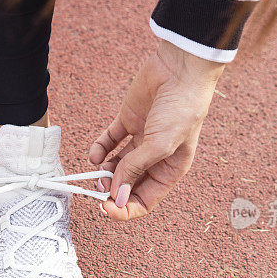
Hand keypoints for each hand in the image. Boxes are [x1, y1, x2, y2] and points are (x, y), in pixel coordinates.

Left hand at [88, 40, 224, 220]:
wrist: (180, 69)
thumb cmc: (182, 108)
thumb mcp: (160, 145)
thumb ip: (135, 170)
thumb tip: (116, 196)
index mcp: (170, 170)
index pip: (145, 201)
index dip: (125, 208)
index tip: (106, 208)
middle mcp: (155, 159)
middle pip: (128, 185)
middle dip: (111, 190)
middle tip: (98, 188)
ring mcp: (140, 140)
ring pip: (116, 166)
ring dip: (103, 172)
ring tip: (97, 170)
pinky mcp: (127, 122)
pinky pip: (108, 143)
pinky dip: (99, 150)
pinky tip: (94, 156)